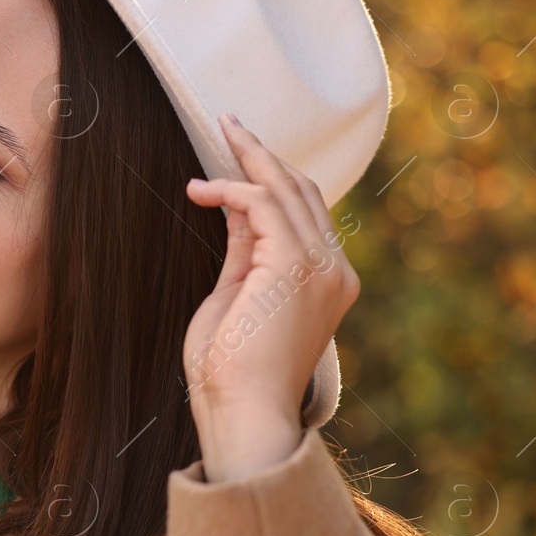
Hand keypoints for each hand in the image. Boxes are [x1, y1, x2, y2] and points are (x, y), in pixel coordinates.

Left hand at [182, 114, 358, 480]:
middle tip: (229, 122)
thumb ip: (245, 252)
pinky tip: (200, 191)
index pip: (306, 214)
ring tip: (218, 132)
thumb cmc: (231, 373)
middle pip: (304, 192)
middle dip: (264, 155)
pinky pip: (263, 206)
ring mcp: (321, 268)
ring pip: (287, 190)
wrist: (243, 413)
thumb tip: (236, 208)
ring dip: (248, 159)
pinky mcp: (295, 265)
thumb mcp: (238, 297)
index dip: (272, 179)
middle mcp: (334, 271)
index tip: (239, 153)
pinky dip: (231, 190)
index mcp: (328, 283)